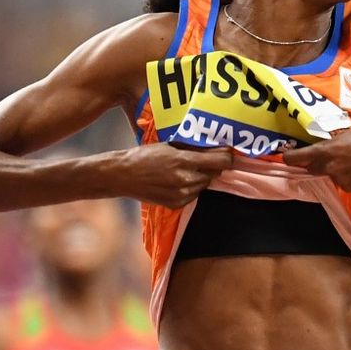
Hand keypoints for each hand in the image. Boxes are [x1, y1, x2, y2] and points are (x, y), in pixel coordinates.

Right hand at [116, 143, 233, 207]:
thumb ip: (194, 148)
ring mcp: (181, 194)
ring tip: (184, 169)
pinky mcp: (176, 204)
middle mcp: (185, 180)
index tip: (226, 153)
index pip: (220, 161)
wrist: (124, 176)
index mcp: (183, 161)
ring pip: (205, 184)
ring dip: (201, 177)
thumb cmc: (145, 156)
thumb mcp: (170, 145)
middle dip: (211, 166)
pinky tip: (177, 180)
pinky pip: (194, 194)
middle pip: (214, 173)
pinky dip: (191, 187)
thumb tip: (217, 148)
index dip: (226, 156)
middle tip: (201, 159)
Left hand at [282, 128, 350, 190]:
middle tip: (327, 156)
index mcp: (327, 150)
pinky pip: (343, 183)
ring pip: (330, 176)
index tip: (286, 158)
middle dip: (315, 164)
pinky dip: (348, 178)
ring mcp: (340, 180)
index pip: (297, 158)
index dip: (290, 159)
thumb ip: (333, 144)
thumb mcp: (349, 134)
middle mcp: (329, 167)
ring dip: (335, 171)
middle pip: (312, 168)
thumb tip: (323, 148)